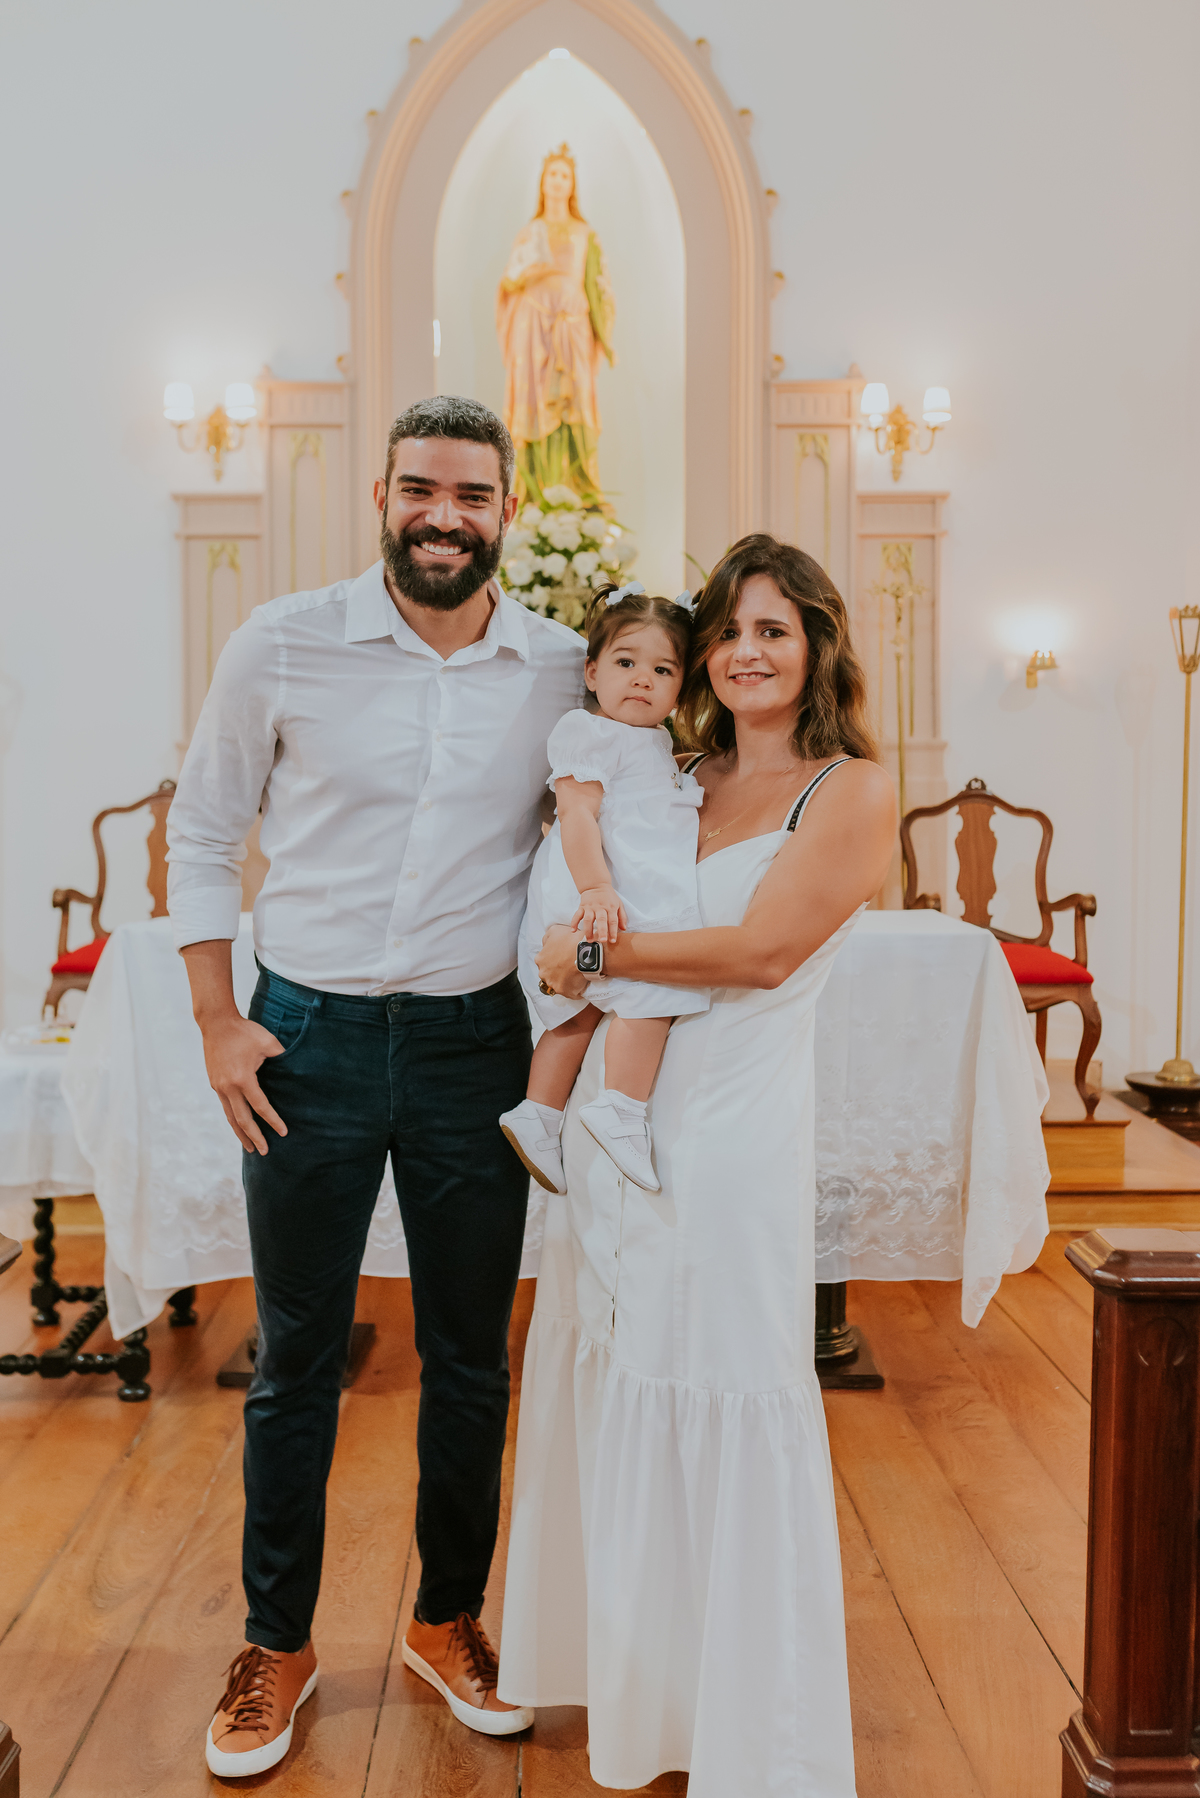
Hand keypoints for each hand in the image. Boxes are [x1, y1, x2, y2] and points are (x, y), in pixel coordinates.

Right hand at [197, 1014, 288, 1154]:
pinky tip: (239, 1126)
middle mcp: (228, 1087)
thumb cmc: (244, 1031)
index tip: (283, 1133)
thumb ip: (282, 1058)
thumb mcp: (268, 1042)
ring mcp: (218, 1086)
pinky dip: (233, 1119)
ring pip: (230, 1117)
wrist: (216, 1022)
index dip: (273, 1121)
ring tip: (249, 1148)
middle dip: (254, 1137)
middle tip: (264, 1151)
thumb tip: (296, 1071)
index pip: (260, 1107)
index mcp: (243, 1079)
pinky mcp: (214, 1083)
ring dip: (240, 1134)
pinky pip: (225, 1107)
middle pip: (242, 1119)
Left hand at [537, 924, 588, 999]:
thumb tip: (545, 945)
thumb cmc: (572, 939)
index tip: (562, 960)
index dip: (553, 961)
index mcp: (540, 959)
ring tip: (576, 976)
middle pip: (549, 975)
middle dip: (557, 973)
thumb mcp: (554, 930)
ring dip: (565, 982)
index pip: (544, 963)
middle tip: (569, 967)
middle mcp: (544, 974)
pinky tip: (581, 984)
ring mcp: (554, 984)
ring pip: (558, 985)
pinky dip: (576, 991)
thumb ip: (547, 938)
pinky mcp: (566, 992)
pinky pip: (571, 994)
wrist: (587, 951)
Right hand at [572, 884, 625, 945]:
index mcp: (610, 907)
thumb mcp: (619, 904)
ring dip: (588, 930)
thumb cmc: (609, 896)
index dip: (613, 931)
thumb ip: (622, 916)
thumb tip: (623, 928)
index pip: (612, 921)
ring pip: (588, 919)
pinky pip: (577, 915)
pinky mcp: (582, 906)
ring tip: (589, 939)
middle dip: (602, 931)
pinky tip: (573, 930)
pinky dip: (574, 923)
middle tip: (602, 941)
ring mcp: (590, 907)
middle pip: (601, 920)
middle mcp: (600, 907)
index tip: (612, 940)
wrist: (596, 884)